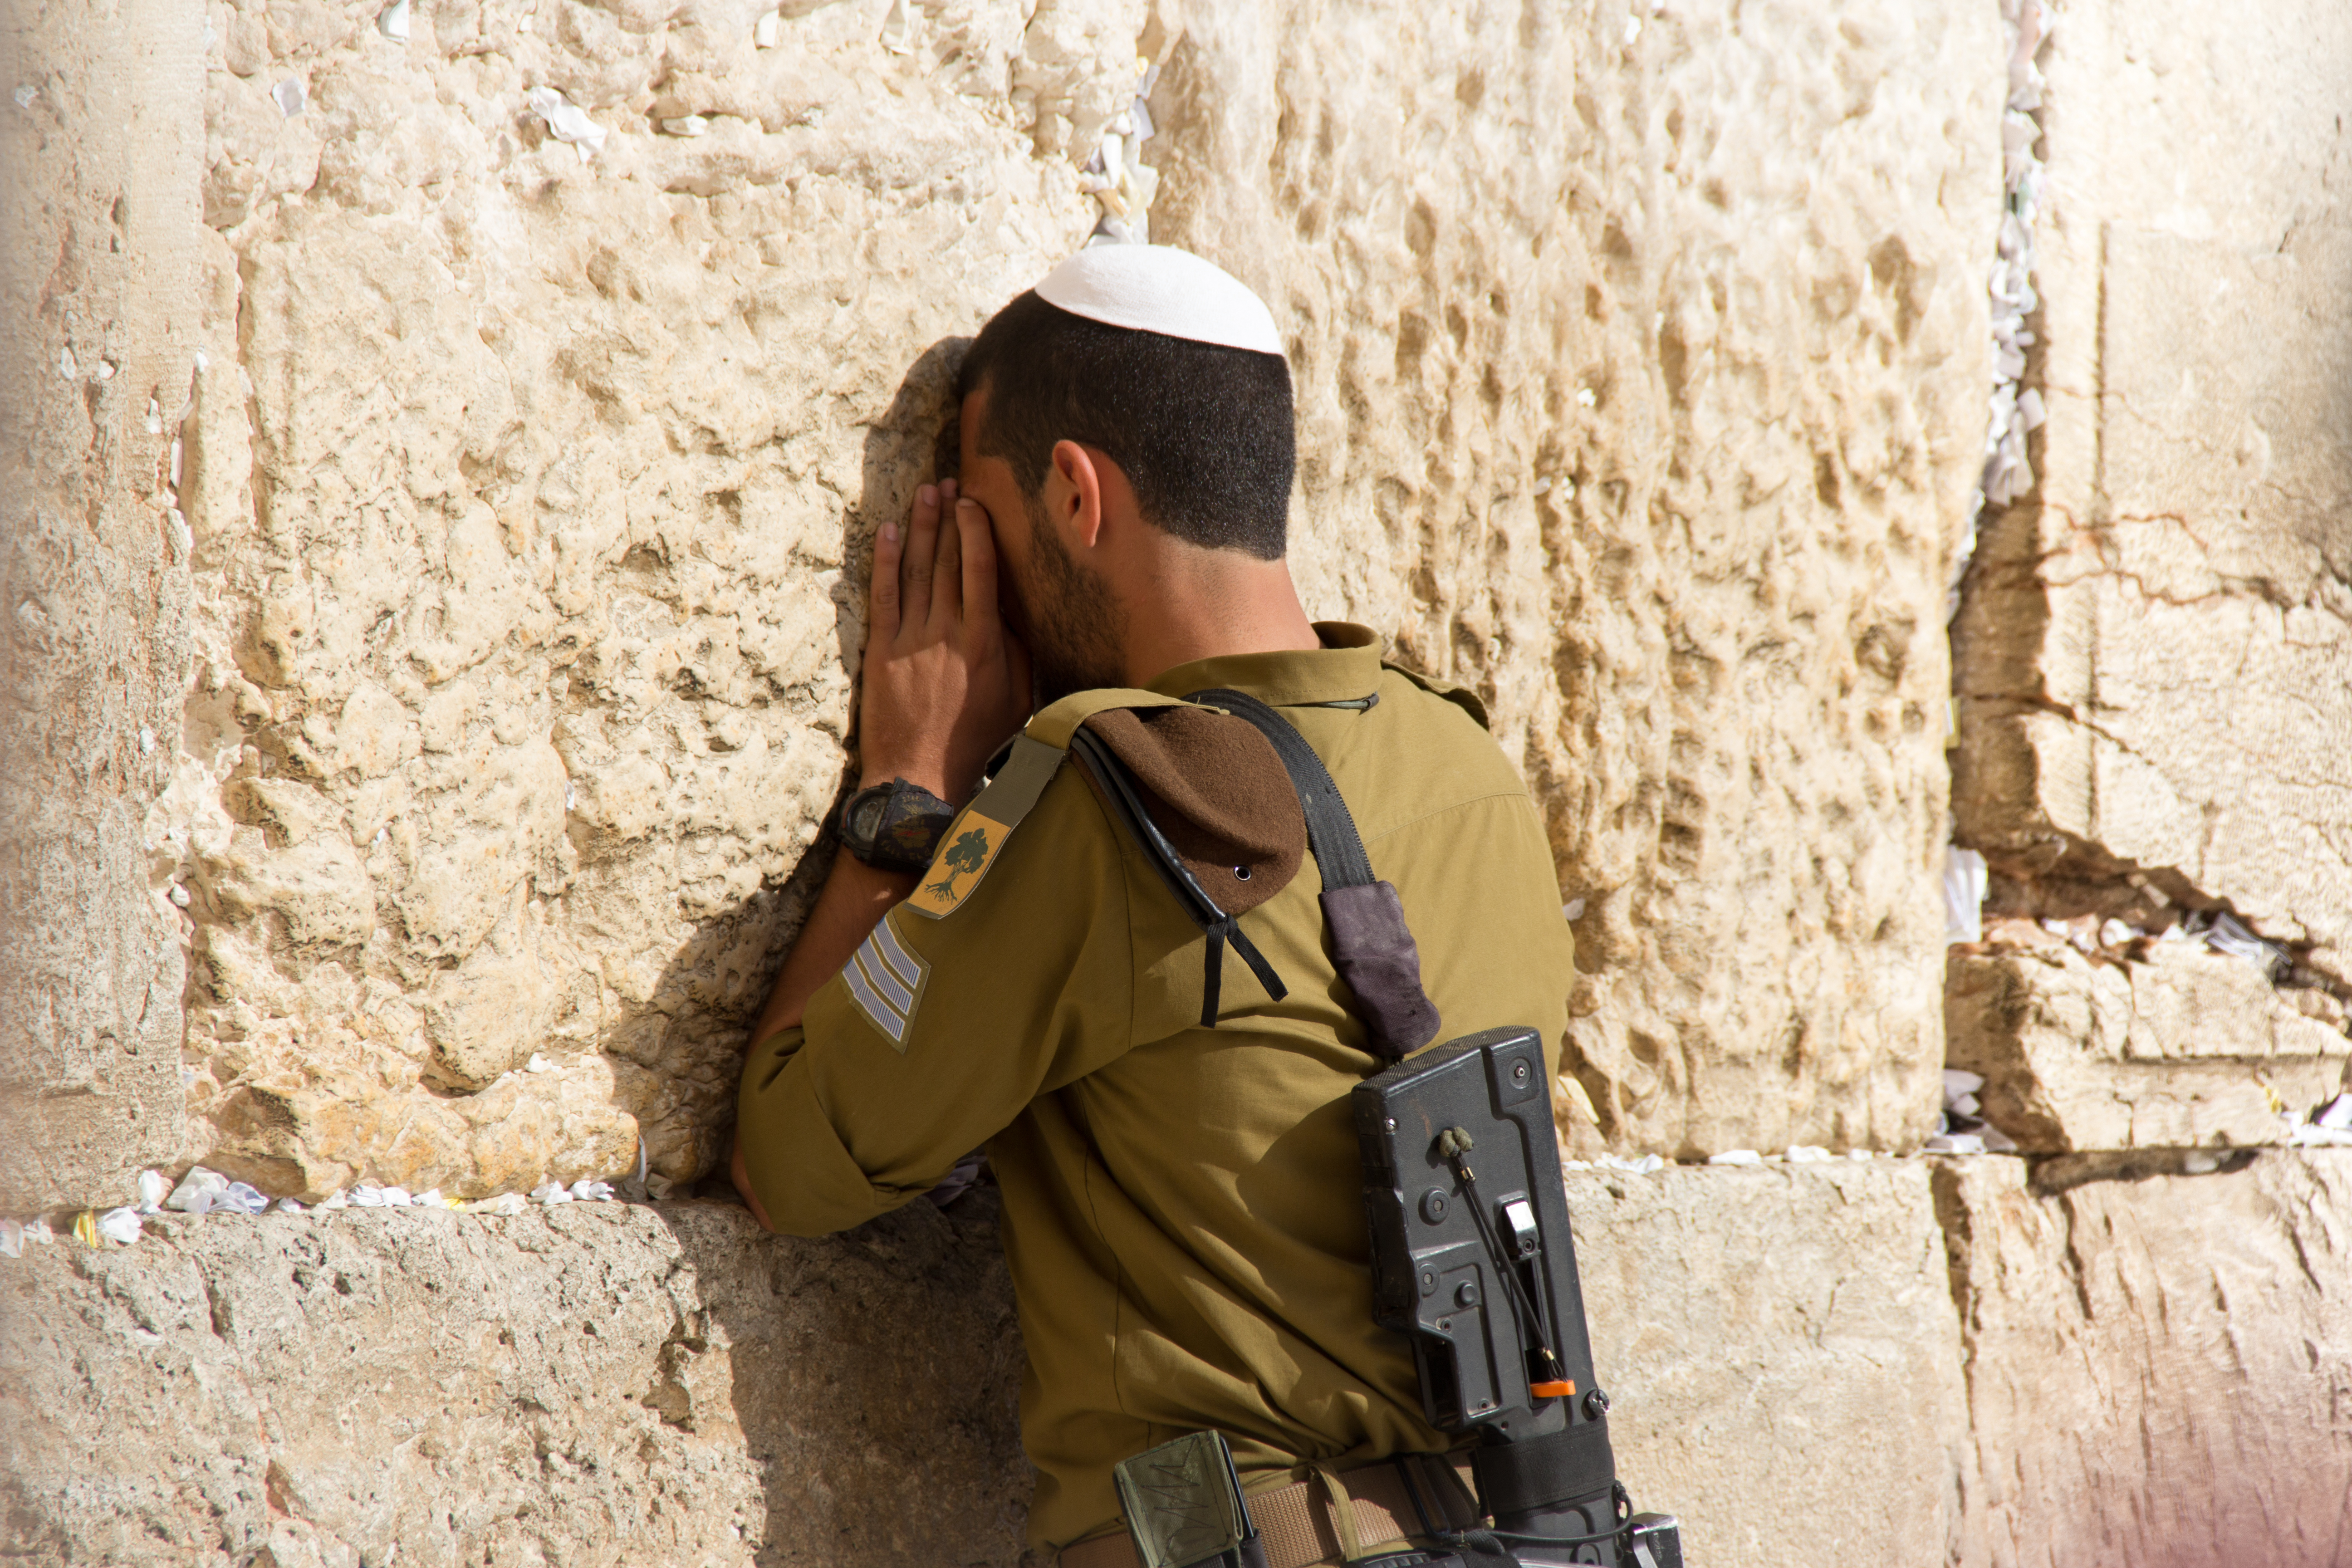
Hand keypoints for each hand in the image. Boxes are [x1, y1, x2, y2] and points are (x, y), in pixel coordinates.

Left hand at [856, 478, 1031, 802]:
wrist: (921, 777)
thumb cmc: (975, 741)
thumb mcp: (1016, 697)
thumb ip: (1017, 650)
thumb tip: (1013, 609)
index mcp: (986, 642)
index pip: (981, 570)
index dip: (977, 531)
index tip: (975, 503)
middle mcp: (948, 633)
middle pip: (948, 561)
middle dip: (949, 518)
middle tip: (949, 484)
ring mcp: (911, 640)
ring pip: (916, 570)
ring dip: (920, 527)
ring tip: (925, 493)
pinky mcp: (881, 652)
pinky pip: (884, 596)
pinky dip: (884, 561)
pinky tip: (885, 531)